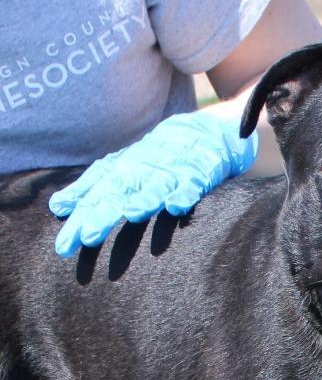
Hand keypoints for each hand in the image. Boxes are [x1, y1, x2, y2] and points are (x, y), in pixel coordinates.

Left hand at [49, 111, 258, 256]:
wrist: (204, 131)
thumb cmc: (158, 157)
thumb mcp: (123, 169)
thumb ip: (93, 188)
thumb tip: (58, 206)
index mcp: (122, 171)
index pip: (95, 196)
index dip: (79, 219)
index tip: (64, 247)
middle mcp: (143, 169)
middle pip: (119, 192)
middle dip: (102, 214)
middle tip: (86, 236)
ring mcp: (172, 171)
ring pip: (155, 187)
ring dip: (143, 200)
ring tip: (130, 214)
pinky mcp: (200, 173)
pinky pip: (192, 185)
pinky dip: (184, 194)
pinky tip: (175, 207)